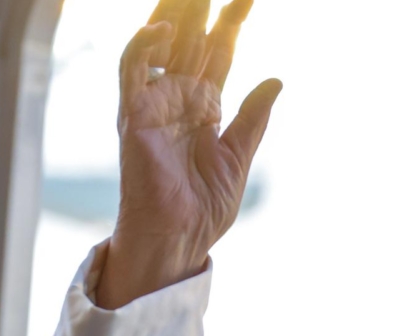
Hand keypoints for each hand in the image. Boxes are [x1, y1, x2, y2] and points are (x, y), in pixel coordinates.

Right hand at [96, 0, 281, 308]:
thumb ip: (253, 118)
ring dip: (175, 15)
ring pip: (162, 45)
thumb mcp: (238, 158)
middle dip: (203, 10)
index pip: (218, 54)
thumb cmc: (203, 209)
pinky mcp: (133, 116)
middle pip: (192, 41)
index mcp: (204, 108)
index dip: (231, 26)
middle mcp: (178, 99)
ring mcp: (154, 104)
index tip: (246, 0)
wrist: (178, 238)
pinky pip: (132, 70)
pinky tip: (166, 29)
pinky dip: (144, 46)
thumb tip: (276, 80)